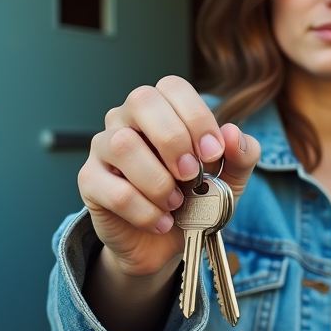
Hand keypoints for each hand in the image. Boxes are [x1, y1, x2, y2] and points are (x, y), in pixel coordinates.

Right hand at [77, 76, 259, 286]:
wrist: (164, 244)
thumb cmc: (193, 200)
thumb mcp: (228, 180)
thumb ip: (240, 156)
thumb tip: (233, 134)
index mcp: (162, 109)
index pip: (172, 87)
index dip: (196, 115)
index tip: (213, 152)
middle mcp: (127, 119)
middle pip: (142, 101)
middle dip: (174, 139)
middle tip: (192, 175)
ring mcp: (104, 147)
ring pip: (122, 144)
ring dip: (158, 180)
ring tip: (175, 203)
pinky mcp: (90, 181)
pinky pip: (113, 189)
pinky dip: (145, 211)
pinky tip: (161, 222)